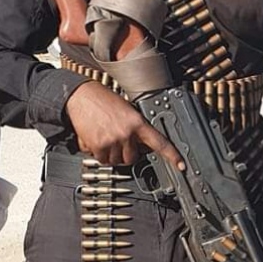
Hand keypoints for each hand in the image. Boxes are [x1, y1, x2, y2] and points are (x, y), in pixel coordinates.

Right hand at [64, 82, 183, 168]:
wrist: (81, 96)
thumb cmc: (102, 100)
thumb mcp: (126, 110)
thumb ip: (136, 128)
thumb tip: (141, 144)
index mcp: (137, 122)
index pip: (160, 142)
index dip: (172, 155)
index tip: (181, 165)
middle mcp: (127, 133)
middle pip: (132, 159)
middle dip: (126, 153)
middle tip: (118, 141)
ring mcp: (113, 141)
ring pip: (116, 161)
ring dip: (111, 154)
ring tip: (105, 137)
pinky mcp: (98, 146)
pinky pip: (102, 160)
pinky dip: (98, 153)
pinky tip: (96, 139)